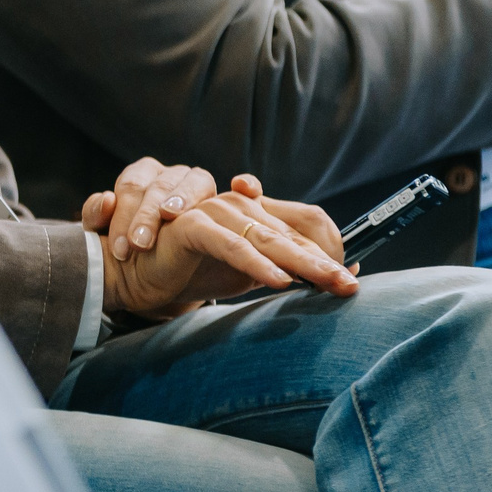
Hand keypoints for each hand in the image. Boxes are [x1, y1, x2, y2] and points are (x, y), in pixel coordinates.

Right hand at [86, 159, 355, 319]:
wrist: (141, 273)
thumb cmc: (195, 269)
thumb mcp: (248, 271)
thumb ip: (284, 266)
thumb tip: (334, 277)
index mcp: (255, 212)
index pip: (307, 221)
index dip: (332, 247)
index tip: (349, 276)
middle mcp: (240, 205)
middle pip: (294, 232)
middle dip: (325, 261)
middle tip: (350, 285)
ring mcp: (216, 213)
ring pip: (268, 238)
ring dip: (302, 263)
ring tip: (329, 284)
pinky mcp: (192, 227)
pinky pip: (231, 245)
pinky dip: (256, 264)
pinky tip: (279, 282)